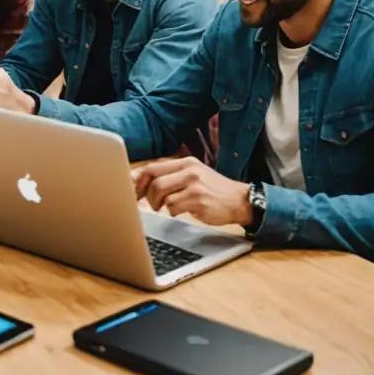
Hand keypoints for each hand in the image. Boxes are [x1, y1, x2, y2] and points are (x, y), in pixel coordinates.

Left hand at [134, 157, 251, 227]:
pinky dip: (172, 212)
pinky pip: (173, 207)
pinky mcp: (198, 200)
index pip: (153, 167)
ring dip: (158, 204)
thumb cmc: (213, 190)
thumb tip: (139, 180)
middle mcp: (189, 170)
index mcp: (186, 162)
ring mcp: (194, 184)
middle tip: (149, 203)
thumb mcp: (194, 175)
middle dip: (146, 194)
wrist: (240, 200)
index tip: (133, 190)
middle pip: (154, 179)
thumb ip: (171, 175)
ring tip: (165, 207)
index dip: (138, 180)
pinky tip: (180, 211)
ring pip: (161, 193)